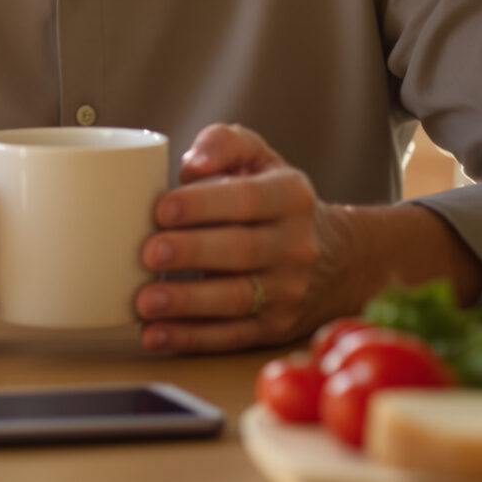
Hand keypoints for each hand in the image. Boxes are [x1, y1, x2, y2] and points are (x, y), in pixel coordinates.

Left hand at [136, 123, 323, 352]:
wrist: (337, 258)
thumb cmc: (275, 200)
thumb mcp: (260, 158)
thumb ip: (223, 144)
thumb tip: (193, 163)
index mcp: (291, 196)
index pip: (249, 199)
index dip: (205, 204)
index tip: (162, 208)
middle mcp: (296, 245)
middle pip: (243, 250)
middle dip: (193, 252)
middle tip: (149, 252)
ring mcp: (288, 291)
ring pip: (237, 299)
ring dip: (187, 303)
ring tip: (145, 301)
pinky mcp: (274, 328)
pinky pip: (231, 336)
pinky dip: (190, 338)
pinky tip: (155, 334)